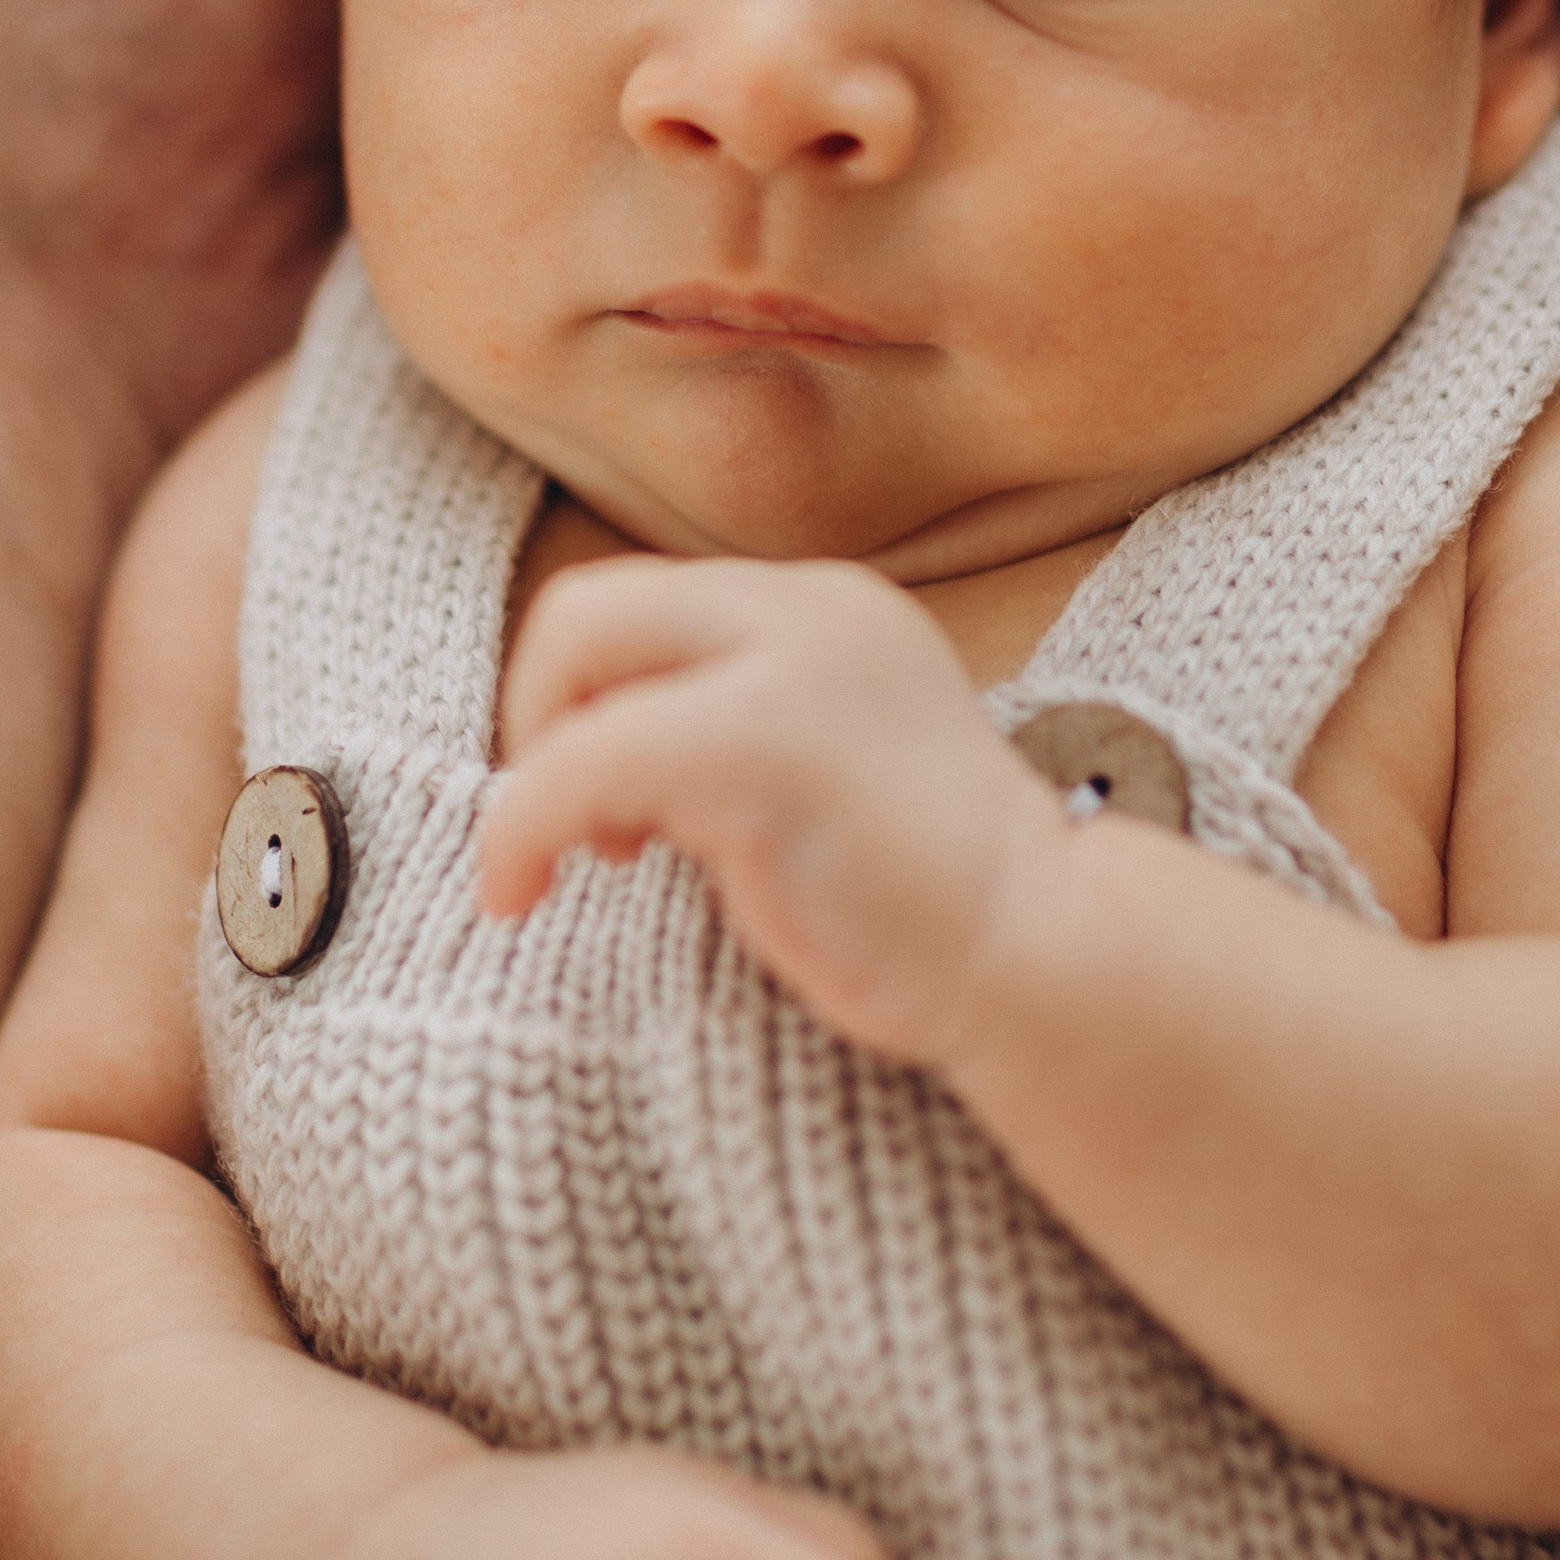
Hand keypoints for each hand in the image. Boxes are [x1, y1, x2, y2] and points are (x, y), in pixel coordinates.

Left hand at [481, 559, 1068, 1067]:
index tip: (608, 806)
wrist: (1039, 954)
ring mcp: (791, 662)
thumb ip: (734, 720)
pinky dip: (520, 827)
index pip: (643, 605)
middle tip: (576, 825)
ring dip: (538, 773)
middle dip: (540, 714)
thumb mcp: (825, 761)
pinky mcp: (760, 740)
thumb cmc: (924, 900)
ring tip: (596, 862)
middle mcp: (809, 607)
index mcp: (827, 607)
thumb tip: (588, 744)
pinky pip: (580, 758)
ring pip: (575, 653)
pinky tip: (521, 896)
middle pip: (588, 607)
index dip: (587, 701)